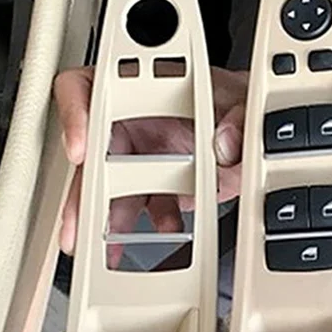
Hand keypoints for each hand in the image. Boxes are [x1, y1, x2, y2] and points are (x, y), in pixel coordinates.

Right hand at [56, 66, 247, 265]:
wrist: (255, 131)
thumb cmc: (234, 100)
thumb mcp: (243, 98)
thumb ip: (239, 115)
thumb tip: (225, 141)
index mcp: (143, 84)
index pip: (91, 87)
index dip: (76, 115)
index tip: (80, 149)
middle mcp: (134, 118)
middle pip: (91, 151)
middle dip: (81, 190)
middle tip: (79, 221)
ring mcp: (141, 155)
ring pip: (107, 189)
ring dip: (103, 220)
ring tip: (104, 247)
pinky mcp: (154, 185)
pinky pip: (138, 209)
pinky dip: (139, 231)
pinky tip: (149, 239)